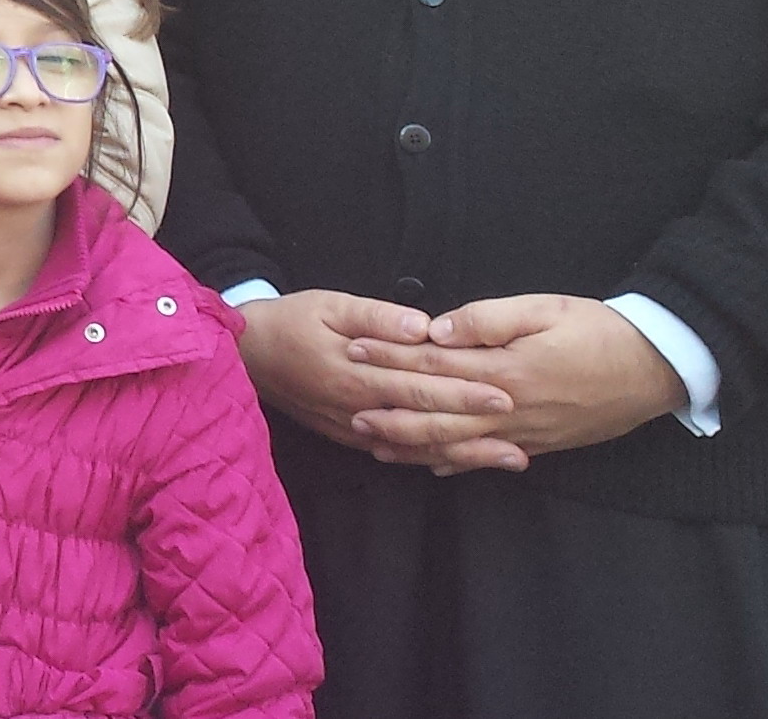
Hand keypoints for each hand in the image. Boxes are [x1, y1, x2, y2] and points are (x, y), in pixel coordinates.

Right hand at [233, 291, 519, 468]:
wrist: (245, 354)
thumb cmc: (291, 321)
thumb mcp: (328, 304)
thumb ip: (376, 316)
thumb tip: (422, 327)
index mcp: (355, 372)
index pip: (419, 386)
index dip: (463, 391)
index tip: (504, 394)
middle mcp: (358, 408)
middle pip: (426, 423)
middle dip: (477, 430)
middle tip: (522, 437)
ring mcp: (353, 427)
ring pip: (416, 446)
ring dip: (464, 454)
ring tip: (508, 459)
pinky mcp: (348, 436)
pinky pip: (396, 453)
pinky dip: (430, 459)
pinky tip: (460, 462)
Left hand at [347, 293, 687, 471]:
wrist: (657, 369)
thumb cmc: (599, 331)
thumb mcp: (544, 310)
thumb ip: (488, 319)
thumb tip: (438, 329)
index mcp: (506, 372)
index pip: (435, 367)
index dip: (391, 359)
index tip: (354, 350)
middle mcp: (511, 411)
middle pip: (438, 417)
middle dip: (390, 413)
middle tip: (347, 407)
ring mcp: (526, 434)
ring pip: (459, 446)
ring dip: (414, 445)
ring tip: (374, 442)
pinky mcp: (541, 445)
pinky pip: (490, 459)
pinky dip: (457, 463)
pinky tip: (432, 465)